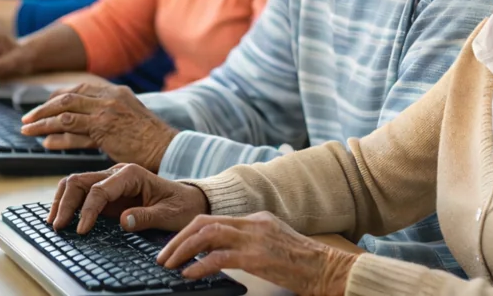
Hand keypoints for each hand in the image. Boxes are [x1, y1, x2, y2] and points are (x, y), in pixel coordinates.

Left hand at [22, 81, 177, 171]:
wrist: (166, 146)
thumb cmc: (148, 136)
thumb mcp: (127, 114)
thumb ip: (105, 113)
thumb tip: (80, 121)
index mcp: (113, 91)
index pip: (77, 89)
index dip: (56, 98)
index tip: (43, 108)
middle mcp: (108, 98)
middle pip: (66, 99)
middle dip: (43, 109)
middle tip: (27, 119)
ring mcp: (105, 113)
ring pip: (65, 114)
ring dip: (43, 122)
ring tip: (27, 130)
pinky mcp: (104, 130)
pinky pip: (73, 132)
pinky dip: (57, 137)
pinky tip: (45, 142)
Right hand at [49, 163, 207, 234]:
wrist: (189, 200)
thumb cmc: (181, 205)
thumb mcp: (169, 214)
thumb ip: (147, 216)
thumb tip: (123, 220)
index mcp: (131, 174)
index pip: (99, 189)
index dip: (87, 210)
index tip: (81, 230)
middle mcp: (116, 173)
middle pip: (80, 181)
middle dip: (65, 203)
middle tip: (58, 226)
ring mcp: (109, 181)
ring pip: (76, 183)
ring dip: (62, 201)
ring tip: (54, 222)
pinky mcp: (106, 192)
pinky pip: (81, 192)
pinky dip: (68, 202)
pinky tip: (61, 216)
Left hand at [158, 212, 360, 294]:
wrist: (330, 268)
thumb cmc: (306, 263)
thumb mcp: (275, 243)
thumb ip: (252, 242)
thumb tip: (223, 252)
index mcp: (256, 218)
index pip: (213, 218)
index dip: (189, 232)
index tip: (174, 245)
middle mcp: (252, 223)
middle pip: (203, 222)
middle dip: (178, 238)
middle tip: (163, 255)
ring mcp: (255, 238)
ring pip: (206, 235)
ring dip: (182, 250)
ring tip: (169, 264)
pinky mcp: (257, 256)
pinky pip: (218, 257)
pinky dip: (198, 265)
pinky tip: (188, 274)